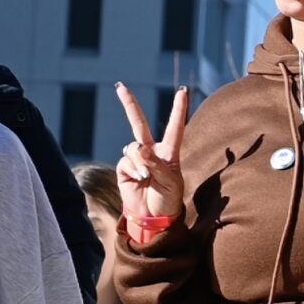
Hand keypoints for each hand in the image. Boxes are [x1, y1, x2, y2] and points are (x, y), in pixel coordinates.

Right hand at [115, 84, 189, 220]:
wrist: (152, 217)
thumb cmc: (168, 199)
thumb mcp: (170, 182)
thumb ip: (156, 163)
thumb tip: (139, 148)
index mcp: (169, 152)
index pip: (175, 127)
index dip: (178, 109)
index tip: (183, 91)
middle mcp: (151, 151)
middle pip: (139, 123)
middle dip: (129, 104)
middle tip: (120, 86)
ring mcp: (136, 159)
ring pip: (133, 147)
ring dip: (140, 162)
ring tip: (147, 178)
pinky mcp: (125, 168)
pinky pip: (126, 160)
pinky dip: (133, 169)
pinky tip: (139, 179)